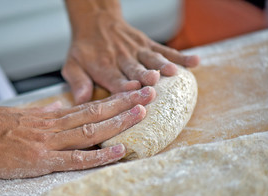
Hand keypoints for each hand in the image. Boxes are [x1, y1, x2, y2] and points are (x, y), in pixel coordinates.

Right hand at [0, 87, 155, 178]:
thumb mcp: (17, 115)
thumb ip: (41, 113)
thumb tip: (58, 107)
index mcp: (48, 116)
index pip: (87, 106)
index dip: (112, 100)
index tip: (131, 93)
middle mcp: (53, 126)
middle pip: (95, 113)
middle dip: (124, 103)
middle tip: (148, 94)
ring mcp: (48, 143)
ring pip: (90, 131)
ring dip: (118, 122)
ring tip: (142, 112)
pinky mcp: (40, 161)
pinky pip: (74, 159)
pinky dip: (98, 155)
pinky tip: (118, 150)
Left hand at [63, 0, 199, 103]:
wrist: (95, 22)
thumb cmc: (84, 50)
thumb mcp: (72, 65)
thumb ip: (77, 82)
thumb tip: (81, 100)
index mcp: (102, 67)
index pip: (114, 79)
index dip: (123, 86)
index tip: (132, 91)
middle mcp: (121, 58)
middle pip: (134, 69)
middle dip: (144, 76)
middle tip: (153, 83)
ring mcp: (136, 50)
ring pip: (151, 59)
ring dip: (162, 66)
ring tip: (174, 73)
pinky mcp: (147, 44)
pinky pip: (165, 50)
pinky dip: (180, 56)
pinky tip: (194, 62)